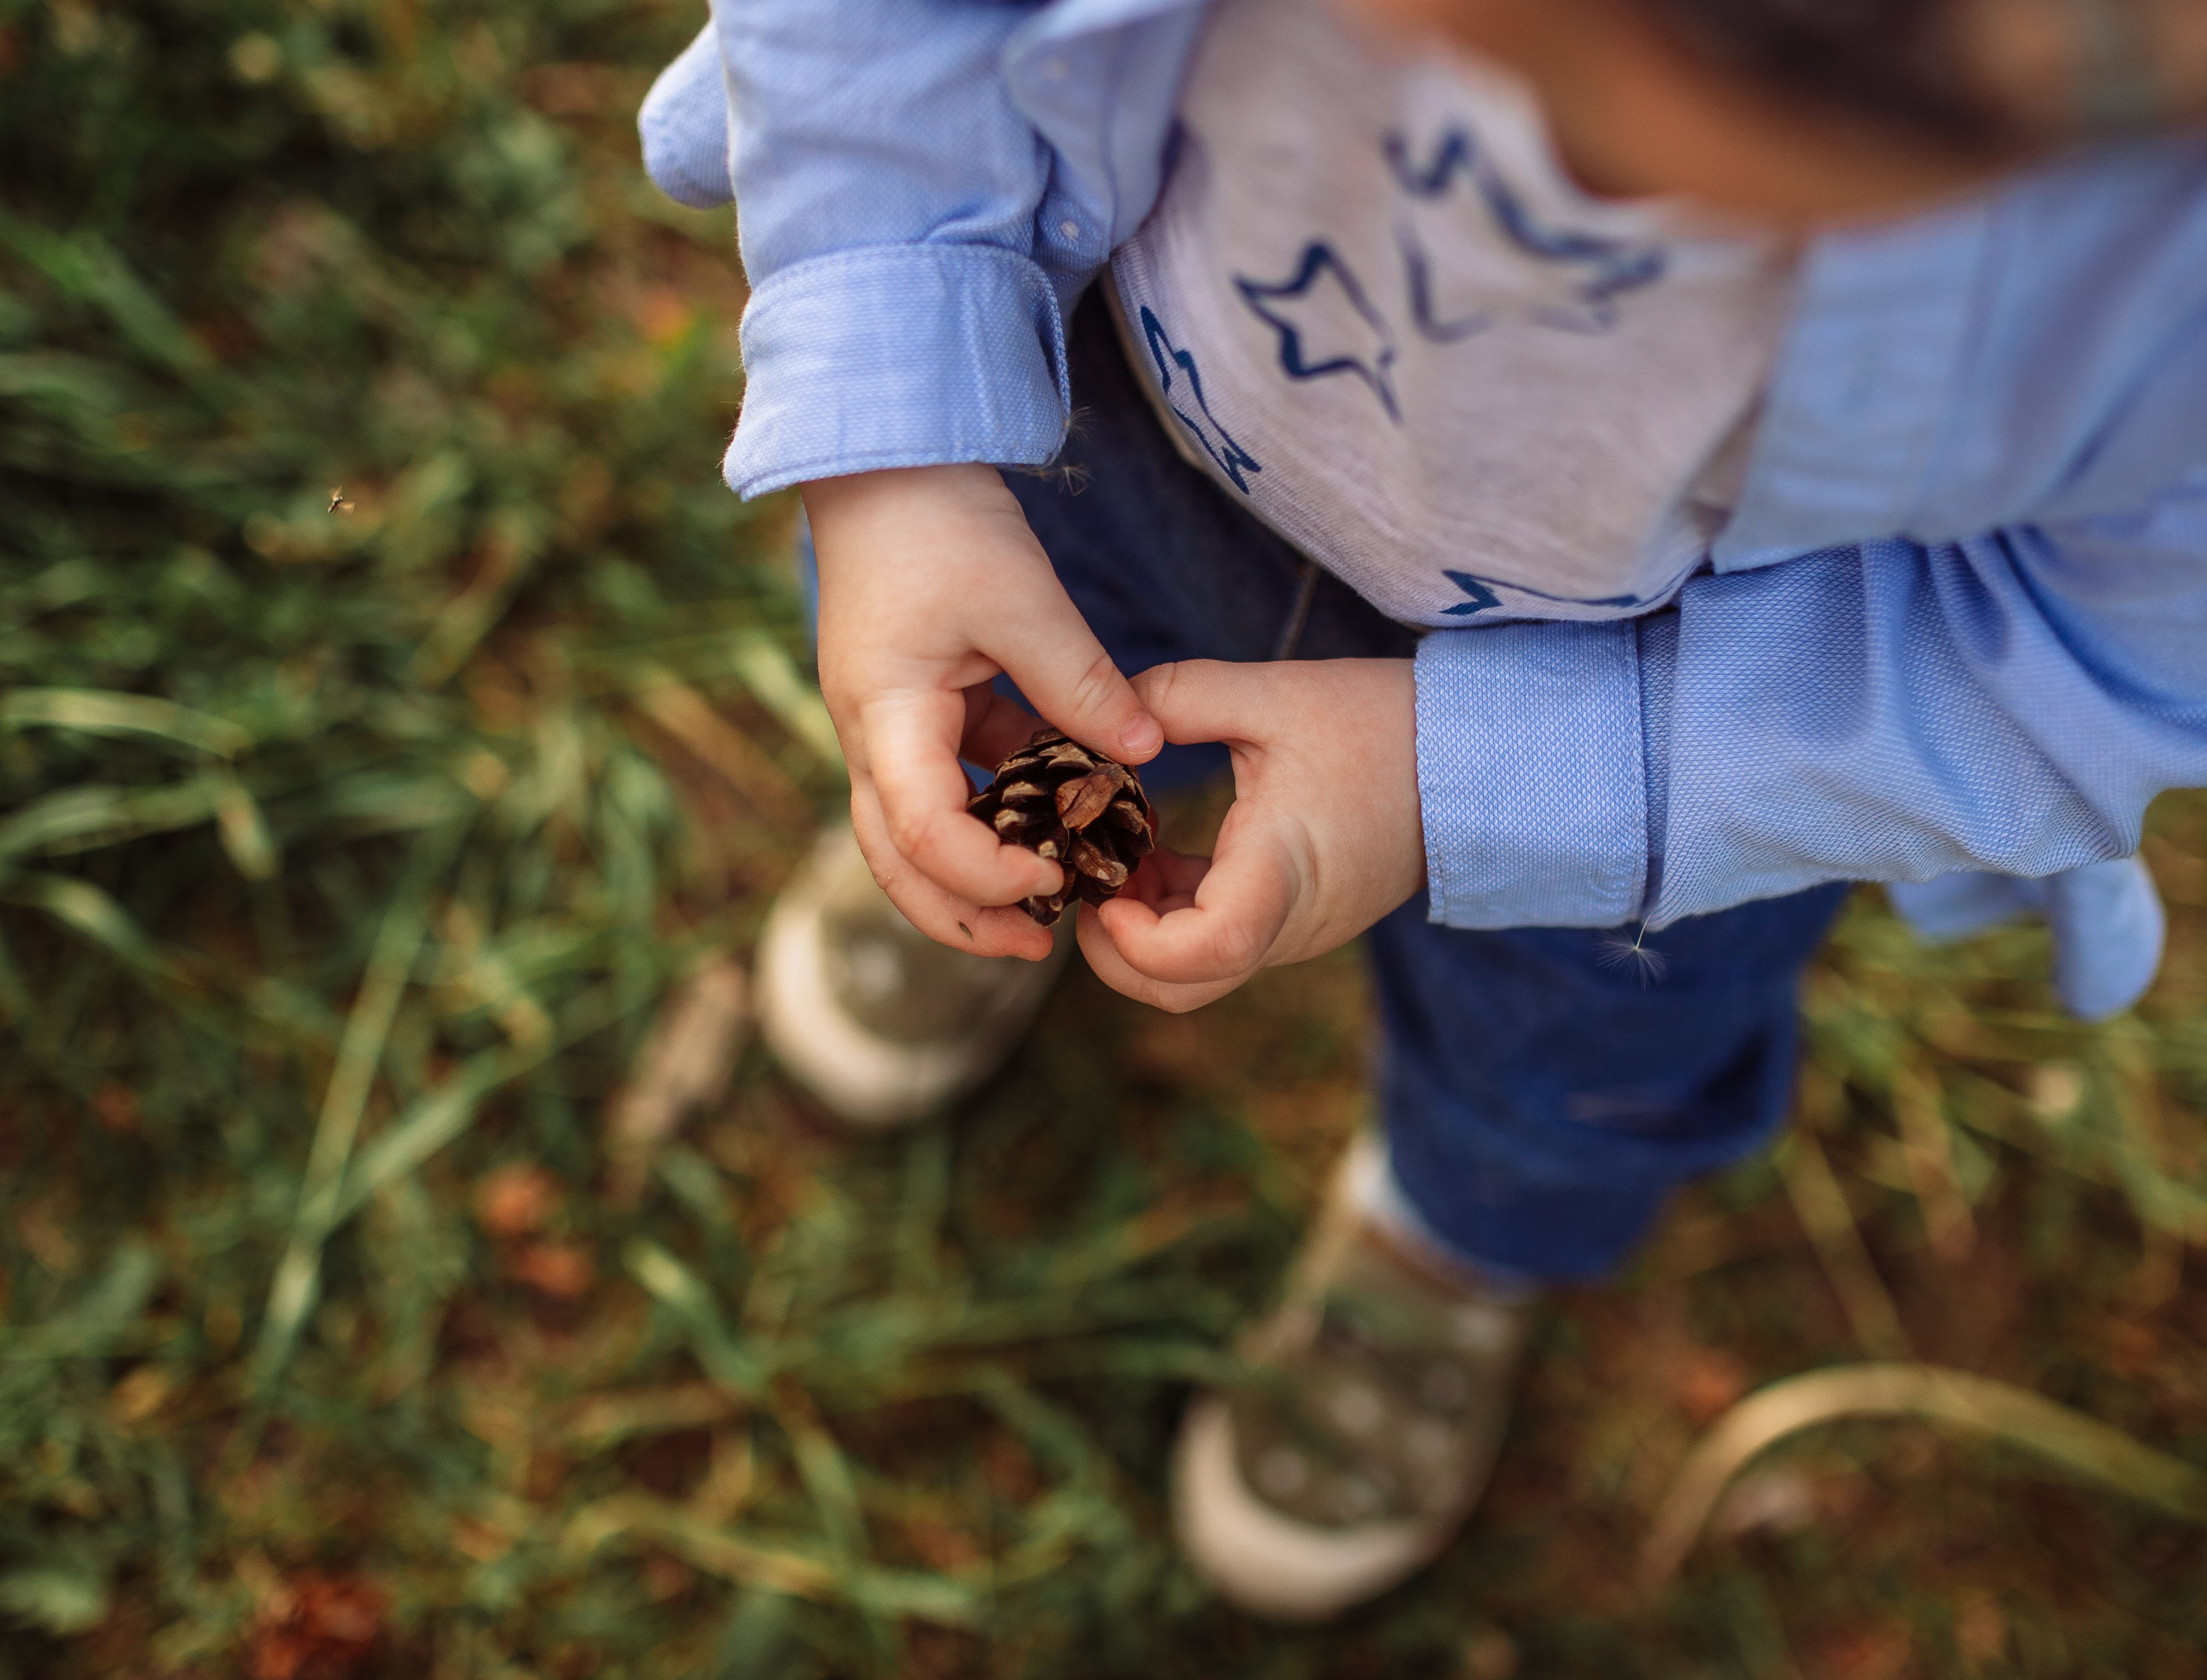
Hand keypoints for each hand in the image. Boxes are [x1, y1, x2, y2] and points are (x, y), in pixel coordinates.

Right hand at [803, 465, 1161, 961]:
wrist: (884, 459)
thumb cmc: (940, 519)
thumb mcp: (1022, 597)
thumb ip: (1082, 682)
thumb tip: (1146, 756)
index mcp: (883, 715)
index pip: (923, 831)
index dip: (988, 872)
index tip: (1056, 878)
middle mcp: (869, 735)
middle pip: (895, 861)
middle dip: (961, 915)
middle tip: (1038, 948)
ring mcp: (887, 726)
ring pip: (916, 833)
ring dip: (973, 877)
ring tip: (1047, 907)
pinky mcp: (916, 708)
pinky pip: (951, 781)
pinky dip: (996, 811)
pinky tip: (1058, 821)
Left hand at [1079, 658, 1425, 1011]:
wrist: (1472, 758)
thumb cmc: (1380, 724)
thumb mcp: (1273, 692)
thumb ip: (1177, 696)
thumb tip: (1099, 718)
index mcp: (1282, 874)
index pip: (1204, 951)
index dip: (1134, 939)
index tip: (1103, 887)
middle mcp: (1288, 926)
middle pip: (1181, 989)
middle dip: (1114, 950)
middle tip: (1085, 877)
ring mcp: (1294, 934)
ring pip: (1196, 972)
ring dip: (1142, 927)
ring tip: (1118, 850)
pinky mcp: (1296, 924)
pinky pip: (1221, 944)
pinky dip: (1174, 914)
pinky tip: (1155, 850)